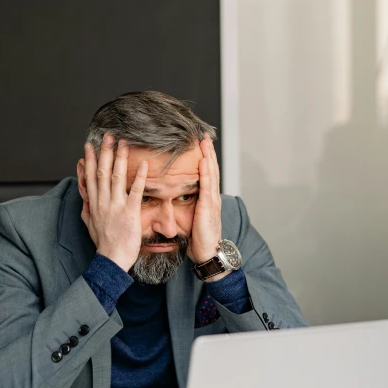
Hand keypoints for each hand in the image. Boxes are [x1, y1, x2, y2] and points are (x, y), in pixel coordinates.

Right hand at [80, 134, 147, 271]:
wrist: (112, 259)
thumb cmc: (104, 244)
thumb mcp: (90, 224)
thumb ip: (87, 208)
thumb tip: (83, 197)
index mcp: (94, 203)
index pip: (90, 177)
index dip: (90, 159)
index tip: (90, 145)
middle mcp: (103, 201)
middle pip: (103, 172)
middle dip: (105, 152)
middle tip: (109, 136)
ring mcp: (116, 206)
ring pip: (117, 177)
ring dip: (120, 158)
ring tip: (124, 143)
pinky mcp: (129, 212)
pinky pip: (135, 191)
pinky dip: (140, 177)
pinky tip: (144, 164)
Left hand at [188, 134, 228, 278]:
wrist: (207, 252)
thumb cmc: (198, 239)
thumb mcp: (190, 219)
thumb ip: (186, 206)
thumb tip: (174, 197)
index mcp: (206, 199)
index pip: (206, 173)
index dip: (204, 158)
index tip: (199, 143)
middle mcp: (212, 197)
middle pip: (210, 169)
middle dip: (208, 151)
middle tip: (204, 134)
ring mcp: (212, 200)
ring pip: (211, 173)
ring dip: (208, 156)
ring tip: (204, 141)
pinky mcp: (208, 207)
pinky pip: (207, 186)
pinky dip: (207, 172)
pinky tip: (204, 161)